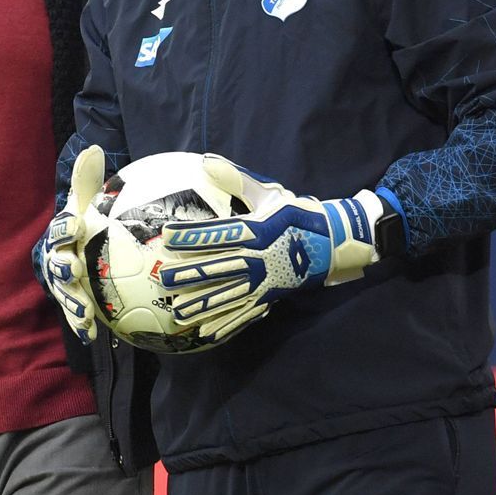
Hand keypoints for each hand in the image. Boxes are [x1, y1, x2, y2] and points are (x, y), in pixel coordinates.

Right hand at [36, 145, 106, 344]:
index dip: (67, 227)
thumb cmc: (86, 221)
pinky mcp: (73, 302)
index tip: (78, 224)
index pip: (63, 228)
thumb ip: (88, 179)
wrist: (78, 248)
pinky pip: (76, 316)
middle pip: (58, 264)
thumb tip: (93, 147)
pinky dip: (82, 325)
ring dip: (73, 302)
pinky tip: (93, 334)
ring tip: (85, 311)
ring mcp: (64, 283)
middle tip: (76, 267)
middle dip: (64, 266)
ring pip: (66, 293)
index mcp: (63, 233)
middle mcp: (58, 258)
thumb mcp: (87, 200)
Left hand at [155, 154, 392, 342]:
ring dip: (204, 305)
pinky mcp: (269, 295)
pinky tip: (207, 333)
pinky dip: (227, 324)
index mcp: (256, 229)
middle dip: (191, 274)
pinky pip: (245, 313)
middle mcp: (258, 257)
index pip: (219, 233)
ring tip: (179, 313)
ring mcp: (264, 280)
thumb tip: (207, 161)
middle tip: (164, 279)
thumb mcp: (269, 192)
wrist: (332, 241)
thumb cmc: (296, 213)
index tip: (168, 235)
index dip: (193, 234)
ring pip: (229, 295)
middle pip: (220, 267)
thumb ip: (237, 179)